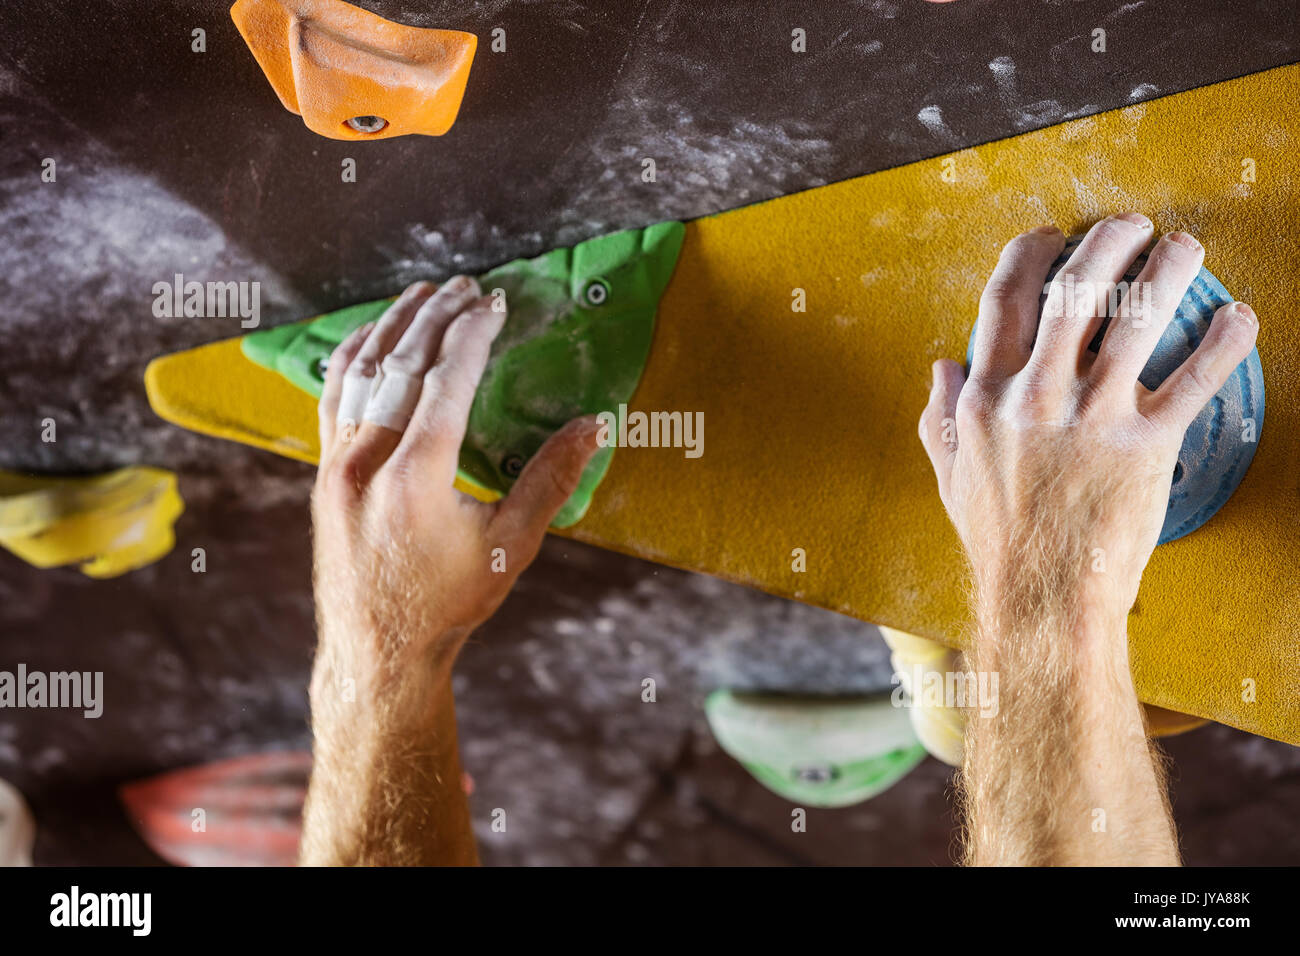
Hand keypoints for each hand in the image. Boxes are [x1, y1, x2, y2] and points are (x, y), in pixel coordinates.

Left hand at [310, 277, 600, 712]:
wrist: (377, 651)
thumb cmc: (448, 605)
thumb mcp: (510, 546)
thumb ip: (549, 480)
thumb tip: (594, 426)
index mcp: (416, 479)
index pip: (446, 381)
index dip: (473, 336)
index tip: (494, 304)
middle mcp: (367, 463)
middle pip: (402, 365)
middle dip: (436, 318)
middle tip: (466, 287)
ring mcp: (336, 466)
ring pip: (359, 373)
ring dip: (392, 326)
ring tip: (422, 295)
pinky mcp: (322, 474)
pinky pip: (330, 398)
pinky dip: (351, 358)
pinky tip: (367, 337)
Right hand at [919, 214, 1257, 625]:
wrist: (1042, 596)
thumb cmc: (998, 540)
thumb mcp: (951, 475)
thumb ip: (941, 416)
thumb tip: (942, 366)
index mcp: (986, 396)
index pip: (1005, 300)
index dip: (1028, 254)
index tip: (1049, 236)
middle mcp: (1036, 394)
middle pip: (1075, 289)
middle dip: (1106, 242)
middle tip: (1131, 226)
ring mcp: (1091, 416)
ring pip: (1136, 316)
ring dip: (1166, 268)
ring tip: (1184, 247)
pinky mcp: (1145, 443)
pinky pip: (1194, 379)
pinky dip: (1223, 342)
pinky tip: (1239, 316)